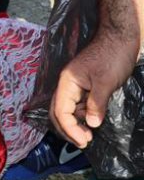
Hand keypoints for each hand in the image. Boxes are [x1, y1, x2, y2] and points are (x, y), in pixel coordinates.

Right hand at [50, 32, 139, 147]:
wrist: (121, 36)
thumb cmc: (113, 55)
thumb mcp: (106, 82)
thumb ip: (97, 104)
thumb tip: (91, 125)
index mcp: (67, 83)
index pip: (60, 111)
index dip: (70, 128)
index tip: (84, 141)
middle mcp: (67, 85)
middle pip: (58, 112)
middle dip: (68, 129)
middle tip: (84, 142)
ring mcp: (75, 85)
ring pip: (68, 110)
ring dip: (76, 124)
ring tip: (90, 135)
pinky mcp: (85, 86)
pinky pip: (78, 105)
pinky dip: (83, 116)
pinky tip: (93, 122)